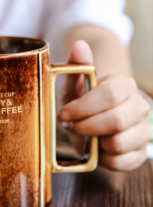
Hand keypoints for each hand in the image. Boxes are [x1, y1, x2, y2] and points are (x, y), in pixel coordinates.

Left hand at [58, 40, 150, 170]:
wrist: (94, 122)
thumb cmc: (82, 103)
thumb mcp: (74, 87)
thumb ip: (77, 67)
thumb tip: (79, 44)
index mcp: (123, 85)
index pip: (110, 95)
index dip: (83, 107)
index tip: (63, 114)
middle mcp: (139, 106)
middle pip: (116, 120)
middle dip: (86, 126)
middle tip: (72, 125)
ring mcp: (143, 130)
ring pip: (119, 143)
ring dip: (93, 141)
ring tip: (86, 134)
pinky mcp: (140, 152)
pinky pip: (121, 162)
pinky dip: (102, 158)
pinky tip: (96, 147)